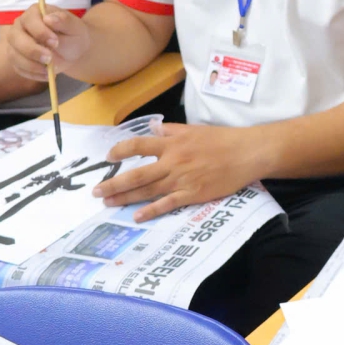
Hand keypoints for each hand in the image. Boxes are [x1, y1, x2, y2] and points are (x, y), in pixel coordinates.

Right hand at [6, 5, 90, 80]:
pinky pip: (18, 68)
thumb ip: (64, 20)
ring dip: (31, 65)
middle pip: (15, 38)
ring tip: (50, 69)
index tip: (55, 42)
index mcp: (34, 13)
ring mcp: (15, 43)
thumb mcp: (75, 27)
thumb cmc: (73, 34)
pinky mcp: (17, 59)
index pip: (29, 20)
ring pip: (14, 55)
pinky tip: (47, 74)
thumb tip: (49, 18)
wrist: (73, 50)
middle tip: (50, 58)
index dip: (40, 32)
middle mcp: (20, 26)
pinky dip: (32, 74)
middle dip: (32, 50)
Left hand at [93, 122, 263, 221]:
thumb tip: (153, 128)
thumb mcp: (194, 129)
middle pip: (137, 174)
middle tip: (96, 191)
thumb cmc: (223, 139)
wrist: (247, 153)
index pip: (139, 146)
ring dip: (125, 198)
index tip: (108, 157)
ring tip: (108, 203)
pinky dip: (151, 211)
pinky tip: (137, 216)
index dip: (120, 151)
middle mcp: (173, 162)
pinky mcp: (193, 194)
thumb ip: (171, 130)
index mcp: (172, 143)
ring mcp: (182, 180)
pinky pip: (168, 204)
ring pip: (147, 191)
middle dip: (114, 184)